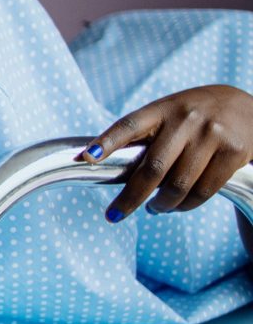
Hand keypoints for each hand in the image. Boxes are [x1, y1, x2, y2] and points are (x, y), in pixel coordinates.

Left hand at [80, 85, 252, 221]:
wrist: (248, 109)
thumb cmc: (195, 117)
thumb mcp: (170, 114)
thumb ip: (146, 134)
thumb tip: (104, 166)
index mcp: (163, 108)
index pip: (129, 124)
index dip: (107, 142)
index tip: (87, 158)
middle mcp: (186, 119)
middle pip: (153, 168)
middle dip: (130, 197)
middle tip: (114, 215)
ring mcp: (212, 135)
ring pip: (178, 185)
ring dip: (161, 205)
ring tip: (154, 208)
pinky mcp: (234, 152)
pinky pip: (203, 190)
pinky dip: (186, 205)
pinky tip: (178, 206)